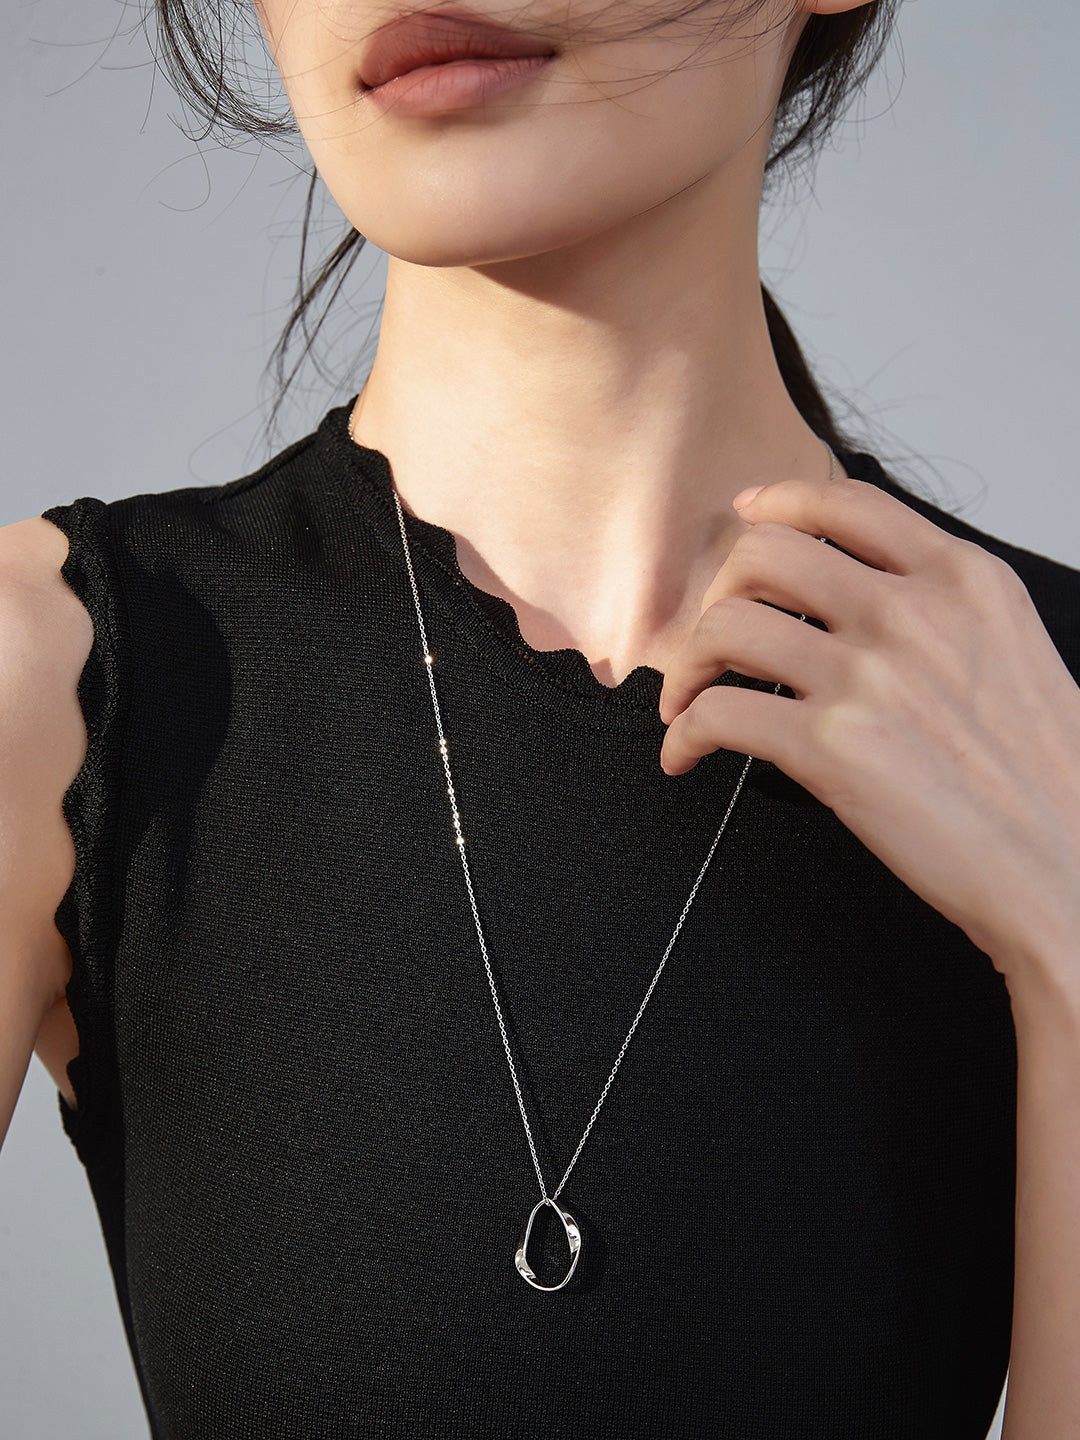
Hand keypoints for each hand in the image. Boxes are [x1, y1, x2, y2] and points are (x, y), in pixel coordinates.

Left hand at [657, 475, 1079, 990]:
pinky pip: (717, 714)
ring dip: (686, 667)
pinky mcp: (833, 749)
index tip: (747, 518)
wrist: (1070, 866)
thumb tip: (861, 593)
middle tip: (714, 638)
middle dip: (718, 594)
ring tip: (687, 700)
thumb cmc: (1044, 777)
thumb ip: (941, 608)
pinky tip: (688, 755)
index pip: (846, 504)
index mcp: (962, 581)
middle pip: (763, 553)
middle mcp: (911, 614)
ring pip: (725, 627)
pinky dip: (683, 736)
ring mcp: (869, 678)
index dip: (778, 503)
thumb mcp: (1011, 651)